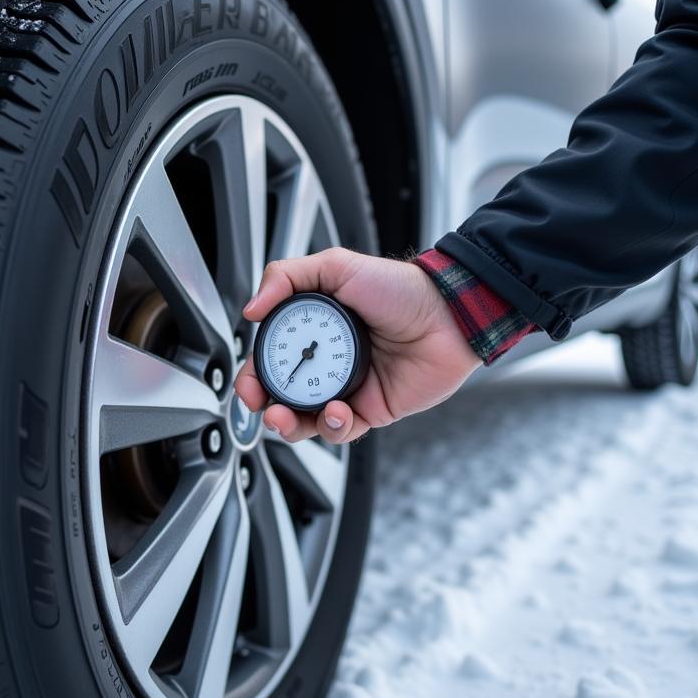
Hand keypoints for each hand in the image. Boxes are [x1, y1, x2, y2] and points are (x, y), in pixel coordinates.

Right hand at [234, 248, 480, 443]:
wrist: (449, 316)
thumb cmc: (401, 289)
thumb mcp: (337, 266)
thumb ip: (286, 277)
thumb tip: (250, 307)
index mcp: (313, 329)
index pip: (272, 358)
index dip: (254, 374)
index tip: (248, 383)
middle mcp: (327, 361)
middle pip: (283, 394)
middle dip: (265, 406)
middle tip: (261, 405)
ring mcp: (348, 388)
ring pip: (306, 420)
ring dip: (290, 424)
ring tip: (286, 418)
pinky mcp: (371, 410)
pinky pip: (342, 430)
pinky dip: (333, 426)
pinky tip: (337, 412)